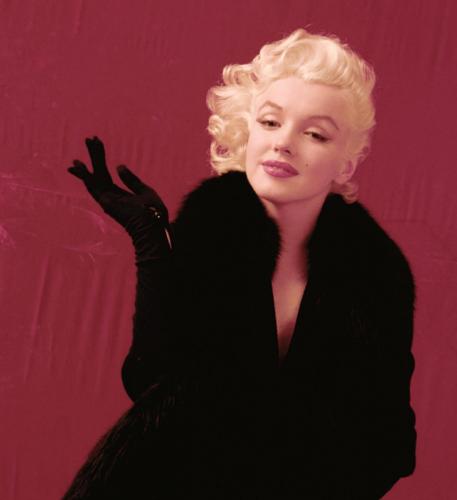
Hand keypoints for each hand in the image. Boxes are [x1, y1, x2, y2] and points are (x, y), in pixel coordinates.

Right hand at [68, 136, 172, 259]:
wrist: (154, 226)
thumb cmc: (153, 213)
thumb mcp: (144, 191)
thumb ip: (131, 180)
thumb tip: (119, 166)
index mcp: (119, 194)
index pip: (105, 175)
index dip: (100, 159)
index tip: (97, 144)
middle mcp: (110, 197)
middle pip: (99, 172)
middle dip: (94, 155)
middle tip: (89, 138)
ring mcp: (107, 200)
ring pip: (95, 176)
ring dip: (90, 159)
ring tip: (86, 142)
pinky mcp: (106, 202)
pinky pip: (93, 187)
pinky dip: (84, 176)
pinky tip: (78, 165)